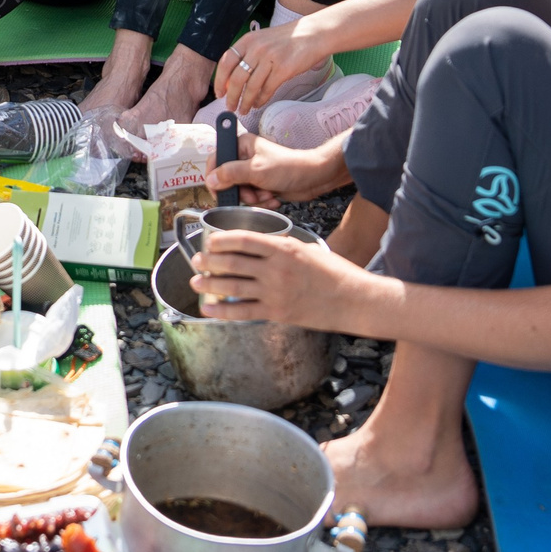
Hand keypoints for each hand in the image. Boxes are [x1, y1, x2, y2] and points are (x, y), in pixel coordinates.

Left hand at [194, 230, 369, 329]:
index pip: (243, 239)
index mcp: (283, 248)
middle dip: (209, 260)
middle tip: (197, 260)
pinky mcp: (277, 312)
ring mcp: (275, 292)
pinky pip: (242, 311)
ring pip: (232, 286)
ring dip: (210, 283)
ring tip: (195, 281)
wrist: (354, 300)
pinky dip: (222, 311)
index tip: (210, 241)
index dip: (221, 240)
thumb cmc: (336, 273)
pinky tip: (208, 308)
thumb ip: (283, 247)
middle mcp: (276, 269)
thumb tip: (261, 245)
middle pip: (232, 262)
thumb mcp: (308, 249)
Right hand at [208, 128, 354, 203]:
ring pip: (240, 191)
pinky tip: (273, 197)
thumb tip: (210, 179)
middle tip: (251, 194)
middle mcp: (245, 157)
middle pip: (227, 179)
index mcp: (242, 145)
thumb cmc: (289, 167)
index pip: (216, 159)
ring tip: (266, 195)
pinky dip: (261, 200)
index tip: (217, 190)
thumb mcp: (256, 170)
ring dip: (252, 198)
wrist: (315, 177)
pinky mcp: (262, 184)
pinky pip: (252, 197)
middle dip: (240, 191)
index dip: (214, 176)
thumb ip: (230, 174)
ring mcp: (254, 172)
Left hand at [215, 15, 334, 115]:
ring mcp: (270, 59)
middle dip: (231, 96)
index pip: (226, 62)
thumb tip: (230, 80)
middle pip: (236, 78)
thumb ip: (247, 56)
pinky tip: (258, 104)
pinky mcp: (283, 69)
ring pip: (251, 87)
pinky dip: (260, 100)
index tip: (219, 93)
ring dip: (246, 102)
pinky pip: (267, 89)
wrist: (312, 34)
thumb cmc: (286, 40)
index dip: (219, 80)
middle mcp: (256, 49)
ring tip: (244, 109)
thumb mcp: (262, 40)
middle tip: (230, 106)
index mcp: (247, 40)